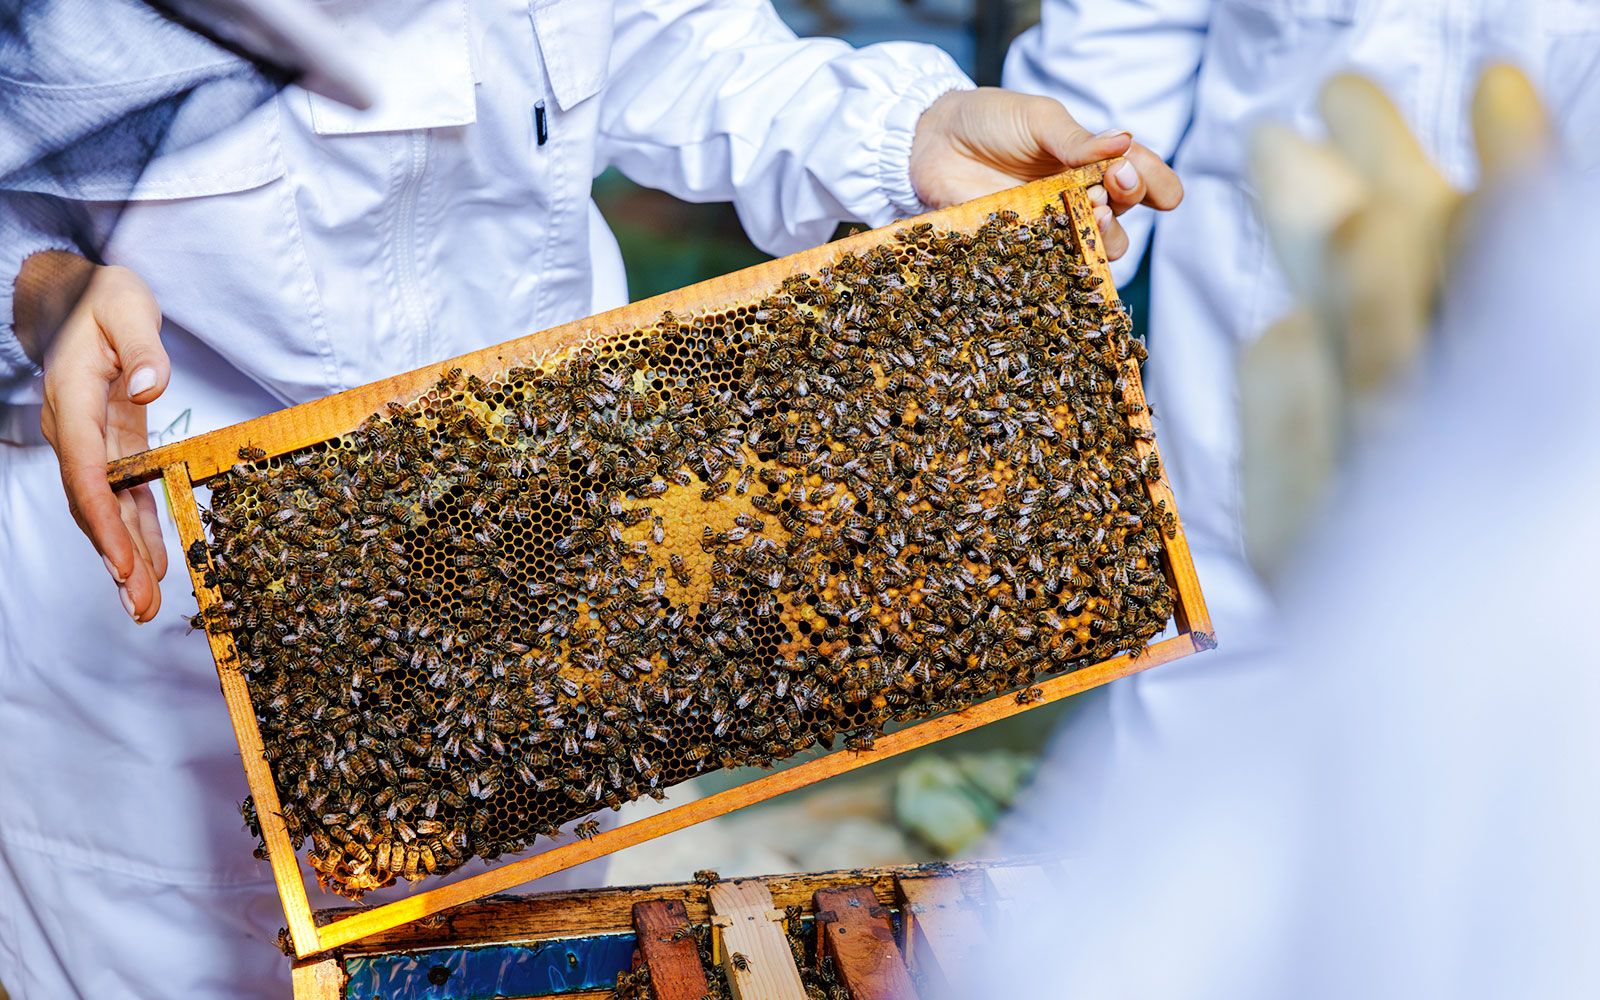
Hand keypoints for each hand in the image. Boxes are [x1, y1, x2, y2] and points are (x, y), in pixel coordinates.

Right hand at [21, 253, 169, 621]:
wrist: (77, 298)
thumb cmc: (103, 298)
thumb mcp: (127, 306)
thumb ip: (142, 347)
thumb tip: (147, 387)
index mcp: (74, 400)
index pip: (86, 472)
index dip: (104, 520)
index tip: (124, 563)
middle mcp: (75, 431)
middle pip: (92, 505)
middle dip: (116, 558)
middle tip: (140, 606)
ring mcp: (92, 442)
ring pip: (106, 509)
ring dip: (126, 556)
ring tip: (146, 604)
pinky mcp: (114, 445)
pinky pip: (123, 495)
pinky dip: (139, 530)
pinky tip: (157, 565)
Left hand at [909, 87, 1182, 259]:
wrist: (931, 139)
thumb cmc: (989, 120)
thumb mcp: (1037, 118)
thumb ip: (1076, 138)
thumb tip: (1125, 141)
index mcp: (1090, 163)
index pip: (1139, 177)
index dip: (1156, 184)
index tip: (1156, 186)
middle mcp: (1076, 199)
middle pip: (1122, 217)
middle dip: (1127, 204)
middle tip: (1110, 186)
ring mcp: (1049, 227)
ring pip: (1092, 249)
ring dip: (1102, 236)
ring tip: (1090, 214)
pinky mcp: (1018, 250)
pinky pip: (1047, 268)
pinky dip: (1059, 265)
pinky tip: (1057, 254)